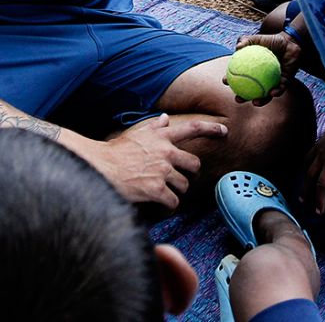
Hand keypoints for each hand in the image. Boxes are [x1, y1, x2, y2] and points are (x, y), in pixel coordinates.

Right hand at [82, 114, 226, 209]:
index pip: (192, 128)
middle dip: (188, 172)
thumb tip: (165, 119)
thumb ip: (154, 127)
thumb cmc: (116, 151)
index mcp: (161, 136)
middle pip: (194, 164)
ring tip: (163, 191)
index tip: (224, 132)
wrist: (100, 167)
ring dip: (176, 190)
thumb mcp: (135, 133)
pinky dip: (168, 206)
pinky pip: (173, 202)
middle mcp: (165, 152)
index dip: (211, 129)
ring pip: (184, 185)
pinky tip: (159, 204)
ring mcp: (161, 171)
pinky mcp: (156, 189)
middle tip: (178, 177)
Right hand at [227, 32, 303, 106]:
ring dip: (260, 101)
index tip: (225, 81)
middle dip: (242, 98)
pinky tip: (272, 92)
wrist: (289, 42)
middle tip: (238, 99)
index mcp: (252, 70)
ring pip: (265, 95)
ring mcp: (272, 81)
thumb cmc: (271, 40)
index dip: (230, 80)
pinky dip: (276, 91)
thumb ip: (246, 40)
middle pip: (250, 91)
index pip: (239, 77)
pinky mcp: (284, 82)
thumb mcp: (257, 39)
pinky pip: (280, 89)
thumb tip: (237, 47)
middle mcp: (261, 78)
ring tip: (255, 102)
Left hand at [303, 126, 324, 214]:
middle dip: (305, 189)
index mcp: (318, 147)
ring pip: (321, 184)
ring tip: (319, 212)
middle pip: (309, 176)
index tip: (301, 180)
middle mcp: (320, 157)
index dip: (304, 172)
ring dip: (320, 199)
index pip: (307, 162)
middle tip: (302, 202)